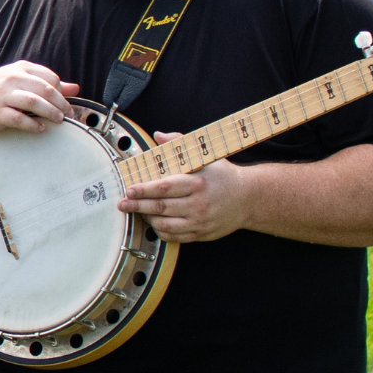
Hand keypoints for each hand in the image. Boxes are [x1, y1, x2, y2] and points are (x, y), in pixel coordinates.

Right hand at [0, 61, 79, 135]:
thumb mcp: (20, 83)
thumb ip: (47, 84)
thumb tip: (75, 88)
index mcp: (19, 69)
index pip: (50, 78)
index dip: (61, 92)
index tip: (66, 104)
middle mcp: (11, 79)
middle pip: (46, 89)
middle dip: (61, 104)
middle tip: (68, 115)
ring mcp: (2, 96)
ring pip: (34, 102)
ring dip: (51, 112)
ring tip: (59, 121)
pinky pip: (19, 119)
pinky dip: (33, 125)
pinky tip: (40, 129)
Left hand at [118, 131, 252, 242]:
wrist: (250, 198)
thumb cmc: (223, 175)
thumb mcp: (205, 157)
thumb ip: (179, 145)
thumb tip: (158, 135)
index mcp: (198, 183)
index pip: (165, 188)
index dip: (144, 189)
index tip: (129, 189)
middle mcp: (199, 204)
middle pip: (161, 207)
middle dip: (137, 206)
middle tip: (122, 204)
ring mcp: (200, 221)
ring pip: (165, 224)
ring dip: (148, 219)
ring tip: (138, 211)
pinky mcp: (202, 234)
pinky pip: (175, 237)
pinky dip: (161, 231)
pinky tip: (154, 223)